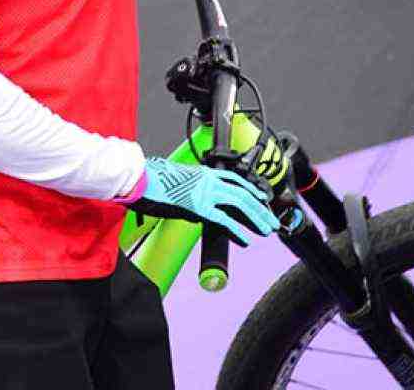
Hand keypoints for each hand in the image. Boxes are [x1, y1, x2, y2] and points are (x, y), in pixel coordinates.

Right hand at [117, 157, 277, 246]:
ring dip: (256, 218)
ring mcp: (205, 191)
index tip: (263, 201)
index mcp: (205, 173)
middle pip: (243, 193)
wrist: (141, 178)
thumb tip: (200, 211)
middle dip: (260, 209)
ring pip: (240, 203)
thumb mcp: (180, 184)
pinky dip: (237, 230)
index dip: (252, 191)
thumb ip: (194, 194)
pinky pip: (223, 219)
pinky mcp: (198, 205)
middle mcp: (209, 180)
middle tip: (272, 221)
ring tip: (266, 230)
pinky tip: (245, 239)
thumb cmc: (155, 182)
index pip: (237, 181)